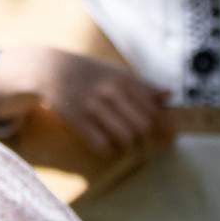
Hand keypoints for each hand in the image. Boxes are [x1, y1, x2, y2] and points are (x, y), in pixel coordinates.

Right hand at [0, 45, 167, 154]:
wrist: (49, 69)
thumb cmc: (88, 72)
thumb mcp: (116, 72)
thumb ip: (142, 85)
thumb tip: (168, 94)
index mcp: (124, 79)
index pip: (154, 108)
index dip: (166, 127)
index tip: (169, 138)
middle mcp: (110, 92)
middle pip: (143, 126)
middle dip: (149, 140)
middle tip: (148, 145)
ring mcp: (93, 106)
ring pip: (125, 137)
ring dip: (130, 147)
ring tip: (128, 146)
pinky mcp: (77, 119)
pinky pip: (102, 144)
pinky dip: (109, 151)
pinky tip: (109, 147)